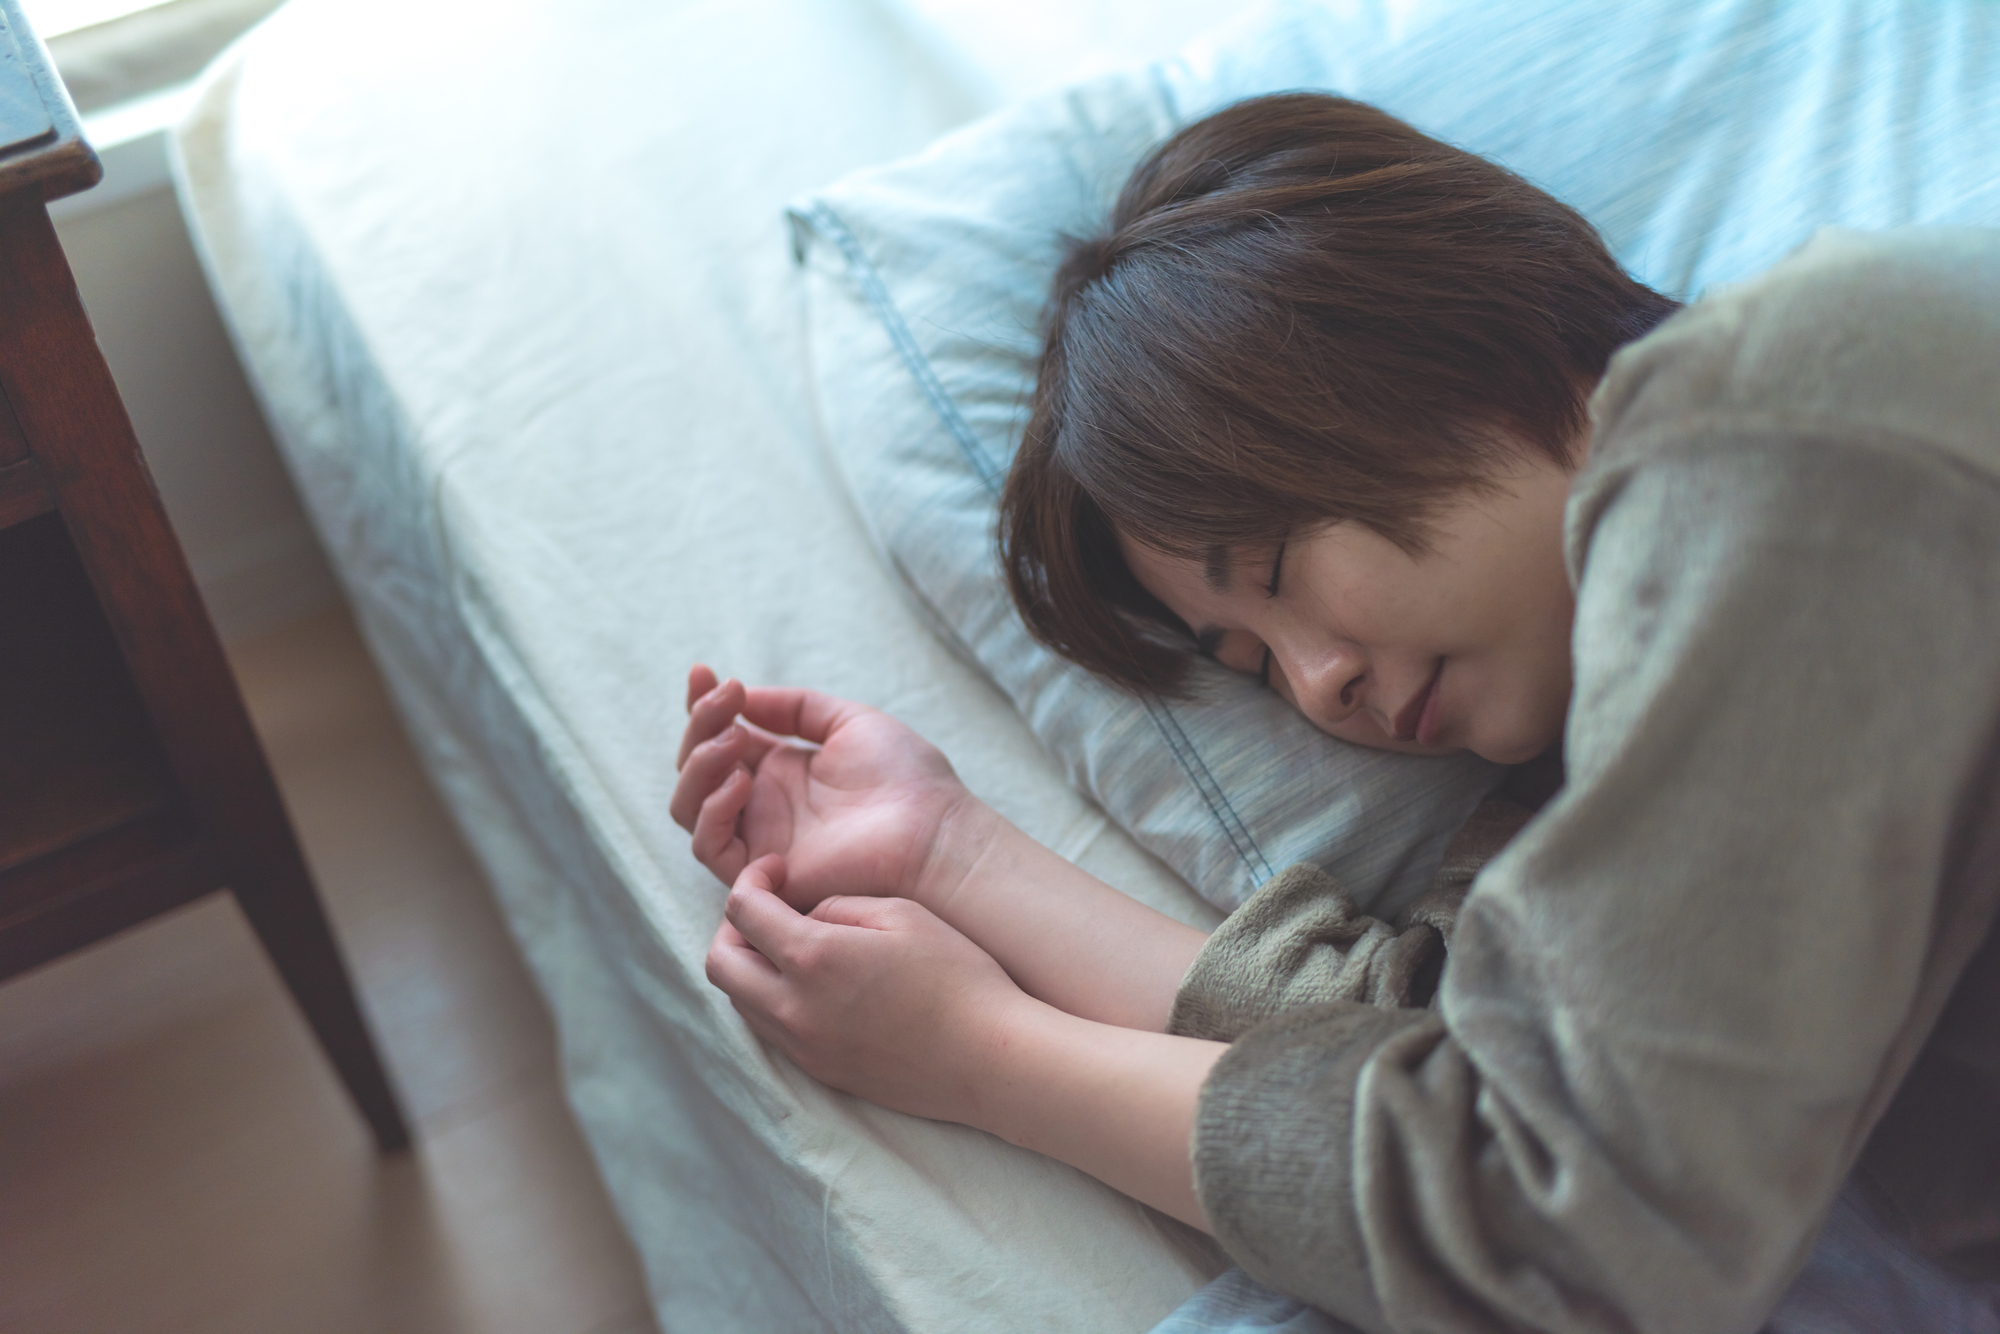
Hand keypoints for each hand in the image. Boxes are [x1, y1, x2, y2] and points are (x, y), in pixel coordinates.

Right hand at [673, 665, 992, 910]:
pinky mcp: (761, 873)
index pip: (721, 736)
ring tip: (734, 738)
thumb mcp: (847, 723)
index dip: (703, 705)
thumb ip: (795, 707)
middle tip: (725, 699)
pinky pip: (708, 846)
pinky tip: (743, 780)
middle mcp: (763, 805)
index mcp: (782, 770)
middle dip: (700, 725)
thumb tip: (743, 695)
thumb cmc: (905, 779)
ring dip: (699, 765)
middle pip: (697, 767)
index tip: (704, 671)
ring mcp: (759, 839)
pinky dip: (712, 810)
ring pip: (689, 806)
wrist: (933, 831)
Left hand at [705, 855, 1025, 1123]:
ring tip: (789, 946)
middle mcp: (794, 1009)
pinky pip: (768, 1030)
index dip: (750, 880)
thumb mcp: (901, 914)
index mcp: (813, 958)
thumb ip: (837, 906)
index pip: (742, 911)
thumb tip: (803, 915)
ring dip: (750, 967)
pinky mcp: (819, 1072)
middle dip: (733, 928)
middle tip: (768, 909)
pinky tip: (811, 984)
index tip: (775, 871)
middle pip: (719, 963)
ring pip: (739, 1001)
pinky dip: (771, 1000)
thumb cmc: (957, 976)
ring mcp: (804, 1047)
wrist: (989, 1056)